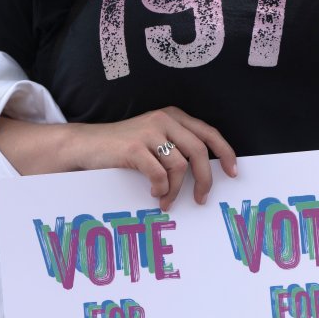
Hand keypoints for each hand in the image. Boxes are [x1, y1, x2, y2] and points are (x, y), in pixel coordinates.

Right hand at [73, 107, 237, 211]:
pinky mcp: (134, 148)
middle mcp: (163, 120)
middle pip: (199, 151)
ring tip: (167, 201)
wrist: (86, 145)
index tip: (232, 173)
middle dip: (205, 179)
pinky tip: (154, 193)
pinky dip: (160, 189)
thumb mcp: (154, 139)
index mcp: (173, 116)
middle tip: (201, 199)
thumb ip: (177, 147)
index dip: (225, 153)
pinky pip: (159, 175)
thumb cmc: (122, 148)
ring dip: (177, 190)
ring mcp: (148, 132)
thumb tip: (206, 174)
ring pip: (180, 166)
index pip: (209, 133)